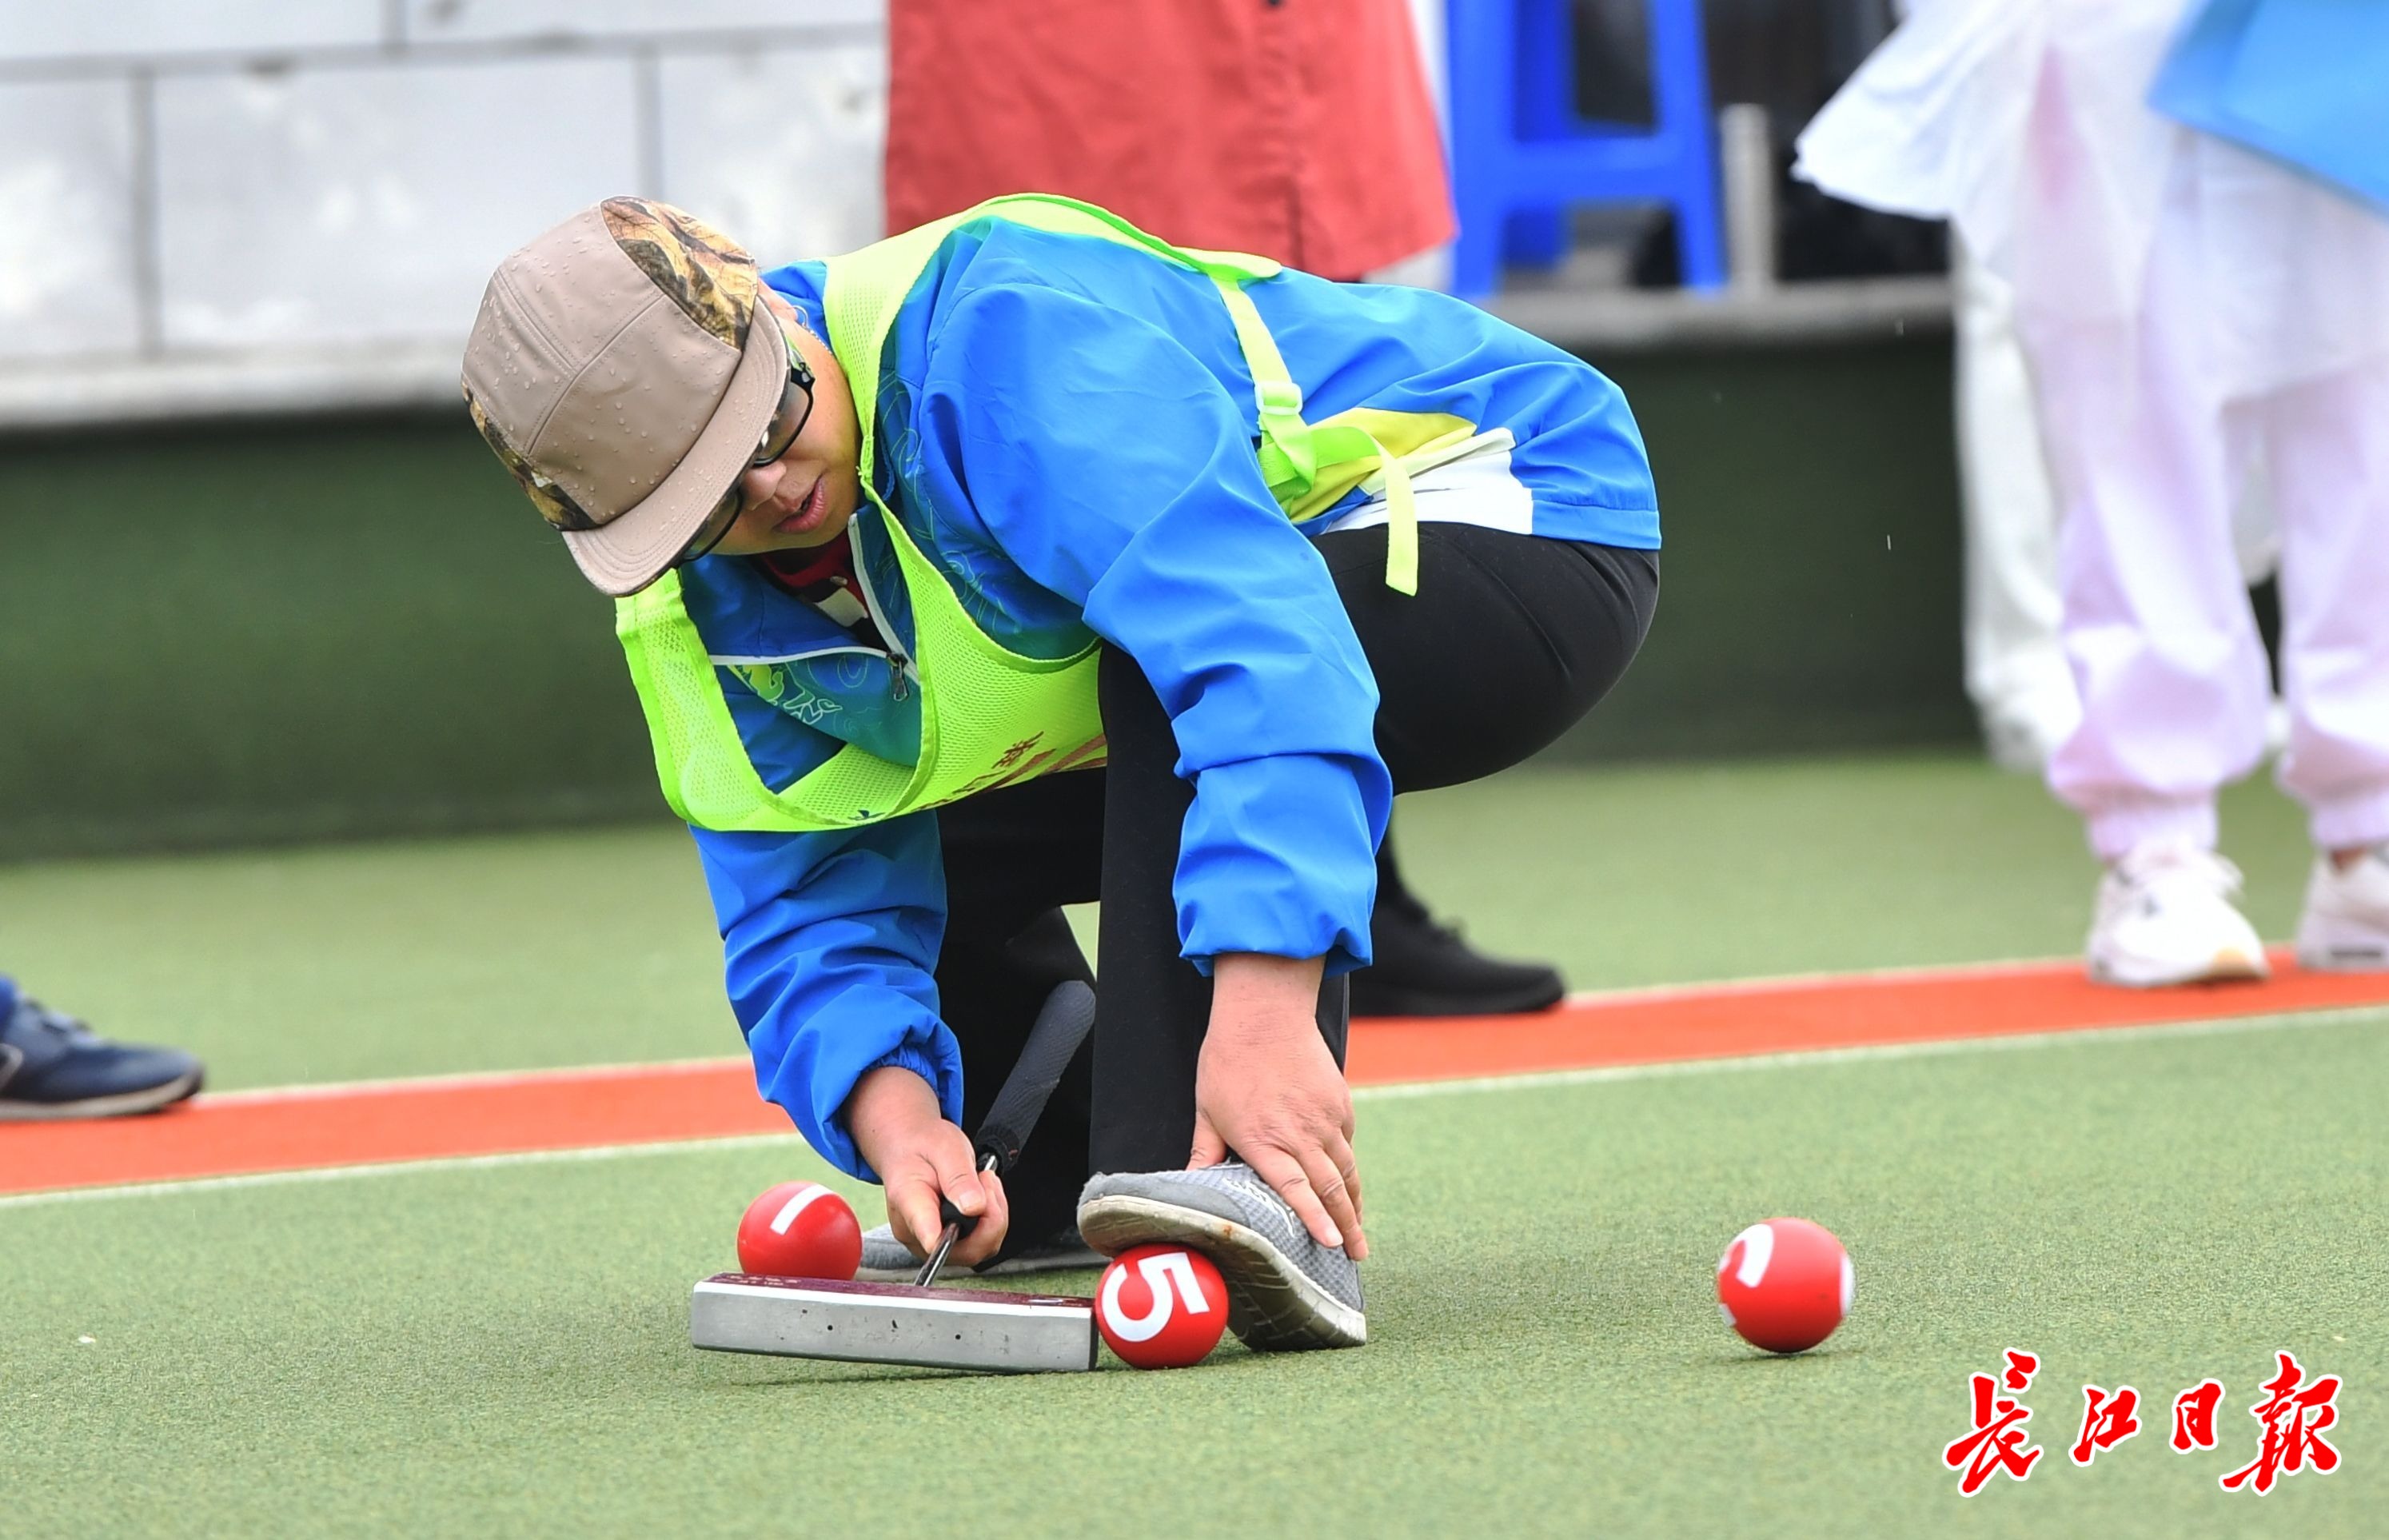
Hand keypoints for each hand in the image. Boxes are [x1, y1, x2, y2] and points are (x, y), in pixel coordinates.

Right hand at [844, 1066, 1009, 1269]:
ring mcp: (927, 1241)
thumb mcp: (944, 1147)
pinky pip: (976, 1245)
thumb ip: (958, 1177)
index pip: (929, 1237)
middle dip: (991, 1219)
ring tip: (983, 1184)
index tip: (976, 1214)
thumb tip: (974, 1207)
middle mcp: (914, 1231)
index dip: (956, 1238)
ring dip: (992, 1219)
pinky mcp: (942, 1243)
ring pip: (975, 1250)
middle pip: (964, 1250)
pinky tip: (983, 1197)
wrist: (908, 1147)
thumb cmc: (921, 1145)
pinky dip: (989, 1222)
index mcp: (909, 1202)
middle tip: (986, 1182)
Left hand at [1188, 953, 1366, 1259]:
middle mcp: (1299, 1133)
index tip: (1333, 1244)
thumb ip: (1206, 1152)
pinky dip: (1347, 1165)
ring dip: (1354, 1203)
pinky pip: (1346, 1142)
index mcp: (1263, 1140)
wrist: (1264, 1013)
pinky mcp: (1339, 1102)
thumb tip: (1192, 1185)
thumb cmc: (1228, 1062)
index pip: (1294, 1190)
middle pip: (1330, 1188)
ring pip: (1346, 1169)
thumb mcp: (1208, 1110)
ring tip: (1359, 1231)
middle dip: (1347, 1226)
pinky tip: (1345, 1182)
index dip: (1314, 1220)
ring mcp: (1324, 1117)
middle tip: (1357, 1254)